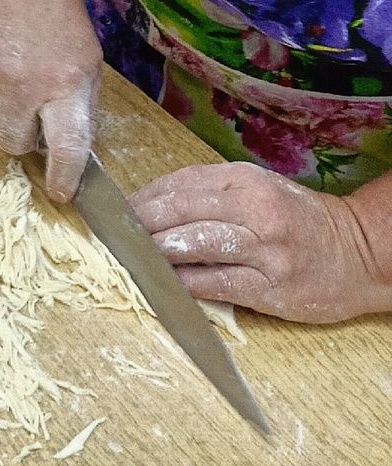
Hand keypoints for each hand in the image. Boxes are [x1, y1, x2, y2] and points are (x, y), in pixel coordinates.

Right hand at [0, 0, 102, 204]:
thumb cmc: (59, 14)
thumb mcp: (87, 60)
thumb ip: (79, 104)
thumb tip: (71, 146)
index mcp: (68, 85)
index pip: (68, 147)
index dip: (64, 177)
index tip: (61, 194)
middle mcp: (28, 86)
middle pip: (15, 145)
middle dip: (22, 142)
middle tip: (31, 120)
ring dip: (6, 106)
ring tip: (16, 70)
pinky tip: (1, 56)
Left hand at [130, 161, 391, 323]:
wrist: (357, 252)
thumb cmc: (296, 220)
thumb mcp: (256, 190)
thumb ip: (208, 194)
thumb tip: (149, 205)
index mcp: (243, 179)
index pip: (177, 185)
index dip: (141, 199)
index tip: (113, 212)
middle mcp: (253, 208)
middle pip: (178, 212)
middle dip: (138, 225)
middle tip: (109, 237)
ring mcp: (263, 249)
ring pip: (192, 246)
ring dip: (154, 254)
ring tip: (127, 260)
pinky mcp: (270, 286)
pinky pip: (214, 284)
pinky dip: (182, 285)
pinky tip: (162, 286)